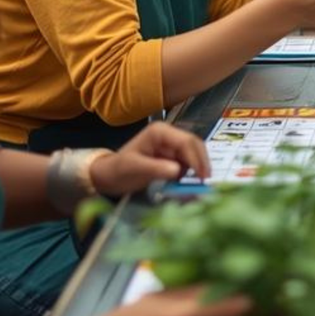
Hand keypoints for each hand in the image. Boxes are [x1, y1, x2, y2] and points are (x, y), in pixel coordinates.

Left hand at [90, 123, 209, 195]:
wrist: (109, 177)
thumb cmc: (119, 171)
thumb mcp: (136, 169)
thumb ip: (157, 168)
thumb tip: (178, 171)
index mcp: (160, 132)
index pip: (186, 142)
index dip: (196, 158)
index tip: (201, 176)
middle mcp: (168, 134)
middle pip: (194, 145)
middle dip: (201, 161)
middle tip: (205, 181)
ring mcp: (171, 145)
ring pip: (194, 153)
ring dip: (198, 166)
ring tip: (199, 183)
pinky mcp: (173, 156)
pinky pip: (188, 161)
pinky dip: (192, 171)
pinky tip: (191, 182)